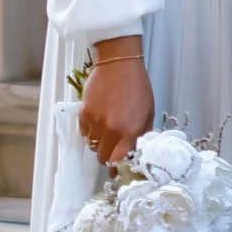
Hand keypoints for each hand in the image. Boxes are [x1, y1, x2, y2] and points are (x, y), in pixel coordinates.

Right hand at [79, 39, 154, 164]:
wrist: (119, 64)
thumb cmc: (137, 87)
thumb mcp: (148, 112)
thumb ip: (141, 135)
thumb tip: (135, 152)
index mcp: (130, 131)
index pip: (119, 162)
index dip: (118, 167)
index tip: (119, 167)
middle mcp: (111, 130)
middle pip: (103, 157)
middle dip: (108, 155)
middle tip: (112, 146)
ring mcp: (95, 122)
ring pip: (92, 145)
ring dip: (98, 142)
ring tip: (105, 129)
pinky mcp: (84, 113)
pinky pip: (84, 132)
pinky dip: (89, 130)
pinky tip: (97, 119)